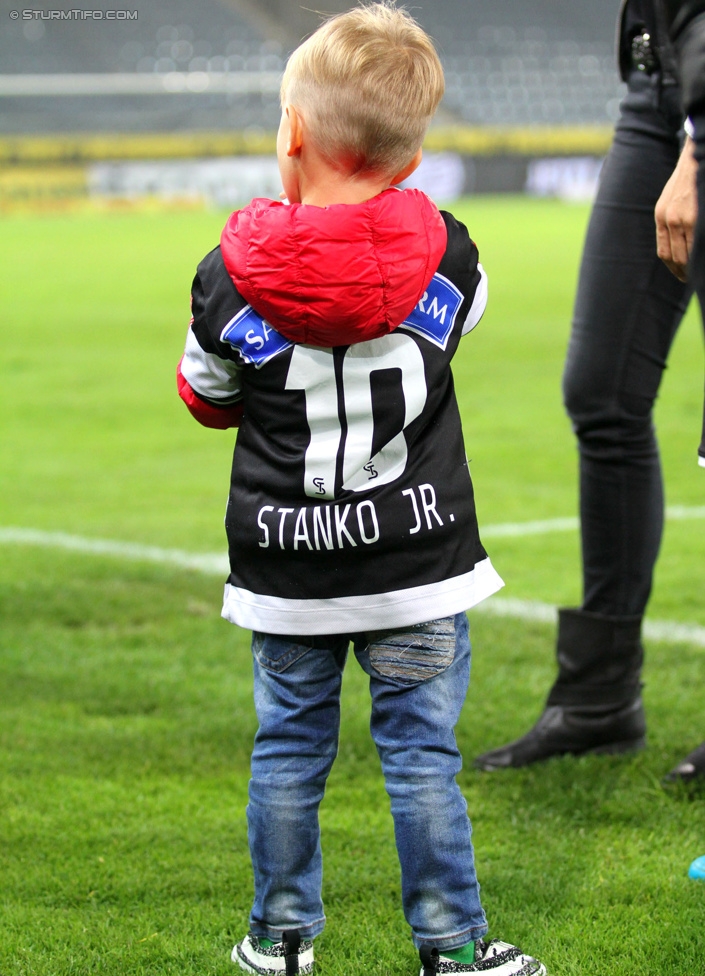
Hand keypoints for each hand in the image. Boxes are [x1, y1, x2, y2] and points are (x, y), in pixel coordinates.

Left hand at [655, 135, 697, 281]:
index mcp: (661, 216)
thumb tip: (680, 241)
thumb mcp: (671, 199)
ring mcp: (685, 217)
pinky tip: (702, 258)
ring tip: (701, 272)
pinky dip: (700, 253)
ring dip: (696, 265)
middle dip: (687, 272)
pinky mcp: (696, 215)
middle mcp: (670, 219)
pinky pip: (698, 241)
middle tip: (696, 279)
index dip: (675, 269)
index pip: (665, 253)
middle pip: (677, 257)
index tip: (683, 276)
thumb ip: (672, 219)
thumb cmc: (688, 176)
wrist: (696, 153)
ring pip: (689, 252)